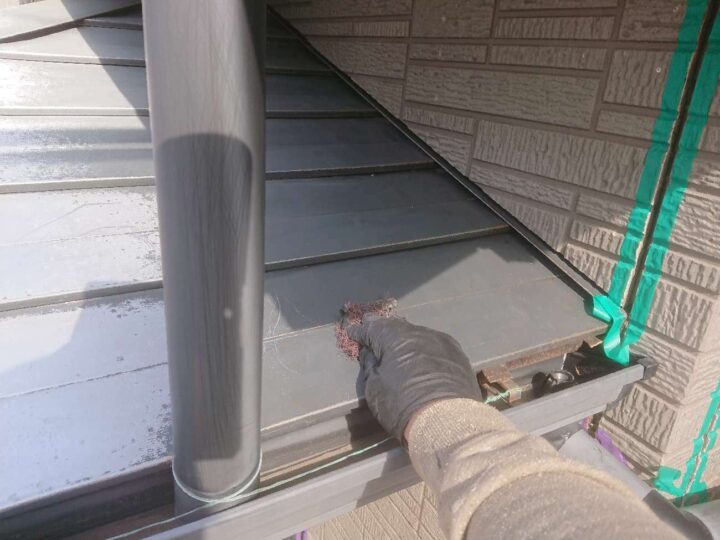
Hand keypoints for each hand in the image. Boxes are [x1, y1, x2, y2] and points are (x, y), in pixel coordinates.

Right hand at [346, 316, 480, 441]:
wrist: (447, 422)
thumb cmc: (403, 405)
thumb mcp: (375, 388)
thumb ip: (370, 365)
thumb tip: (371, 353)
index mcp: (395, 338)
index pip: (373, 329)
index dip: (361, 331)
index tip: (352, 330)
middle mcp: (419, 333)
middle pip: (397, 327)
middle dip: (384, 329)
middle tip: (372, 326)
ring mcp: (442, 342)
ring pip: (418, 335)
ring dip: (406, 339)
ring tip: (398, 342)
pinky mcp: (458, 354)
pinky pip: (435, 346)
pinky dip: (425, 349)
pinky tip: (422, 355)